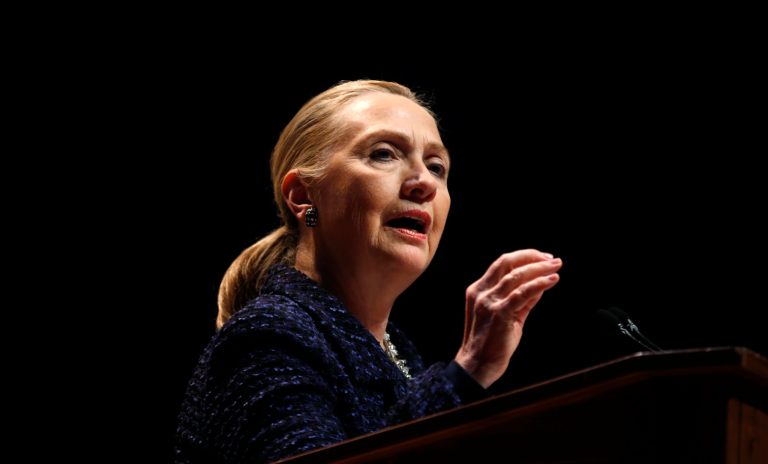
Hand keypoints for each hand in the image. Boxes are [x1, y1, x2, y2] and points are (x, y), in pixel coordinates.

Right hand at [455, 249, 561, 387]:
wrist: (478, 365)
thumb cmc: (492, 343)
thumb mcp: (507, 315)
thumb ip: (522, 299)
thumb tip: (541, 283)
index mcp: (479, 289)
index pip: (501, 263)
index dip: (523, 257)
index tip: (542, 257)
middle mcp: (481, 292)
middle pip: (506, 262)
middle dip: (531, 256)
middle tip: (551, 258)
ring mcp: (489, 302)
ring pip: (516, 275)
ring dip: (539, 268)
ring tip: (556, 266)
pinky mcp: (499, 313)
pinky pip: (522, 293)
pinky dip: (539, 284)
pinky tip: (552, 280)